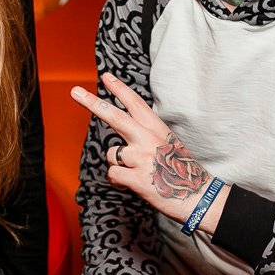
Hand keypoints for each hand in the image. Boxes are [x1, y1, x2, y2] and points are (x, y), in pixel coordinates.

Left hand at [70, 73, 213, 225]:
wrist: (199, 198)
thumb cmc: (182, 173)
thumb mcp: (169, 144)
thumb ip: (147, 136)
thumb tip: (124, 138)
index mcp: (158, 129)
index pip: (136, 104)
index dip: (119, 89)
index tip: (106, 76)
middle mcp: (149, 139)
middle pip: (115, 117)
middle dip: (93, 103)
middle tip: (75, 93)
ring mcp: (142, 158)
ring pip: (112, 154)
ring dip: (118, 165)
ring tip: (137, 173)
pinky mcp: (137, 178)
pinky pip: (113, 174)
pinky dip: (118, 181)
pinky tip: (132, 185)